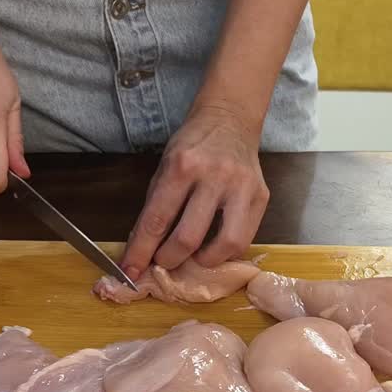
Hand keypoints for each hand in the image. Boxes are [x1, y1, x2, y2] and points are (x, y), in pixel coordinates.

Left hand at [122, 104, 269, 277]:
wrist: (230, 119)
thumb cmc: (193, 145)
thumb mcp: (164, 167)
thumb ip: (156, 208)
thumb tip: (142, 249)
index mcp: (182, 166)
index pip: (157, 220)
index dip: (141, 251)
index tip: (129, 272)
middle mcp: (214, 175)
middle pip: (189, 237)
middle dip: (170, 259)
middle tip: (164, 262)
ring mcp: (242, 187)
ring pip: (226, 243)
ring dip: (204, 261)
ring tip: (194, 258)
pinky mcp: (261, 196)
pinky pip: (245, 238)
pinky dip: (226, 251)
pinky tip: (215, 247)